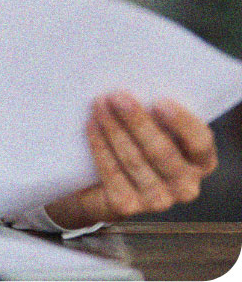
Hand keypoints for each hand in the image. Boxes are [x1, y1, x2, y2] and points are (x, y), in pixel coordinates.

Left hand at [46, 93, 217, 229]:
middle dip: (137, 121)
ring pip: (134, 160)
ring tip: (99, 104)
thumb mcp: (154, 128)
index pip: (199, 143)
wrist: (101, 184)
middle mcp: (185, 186)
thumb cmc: (136, 143)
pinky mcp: (127, 206)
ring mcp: (158, 200)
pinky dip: (100, 145)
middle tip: (117, 96)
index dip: (181, 123)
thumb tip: (138, 86)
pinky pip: (111, 172)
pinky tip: (91, 125)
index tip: (159, 101)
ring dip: (114, 129)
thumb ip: (157, 114)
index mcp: (201, 162)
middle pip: (162, 152)